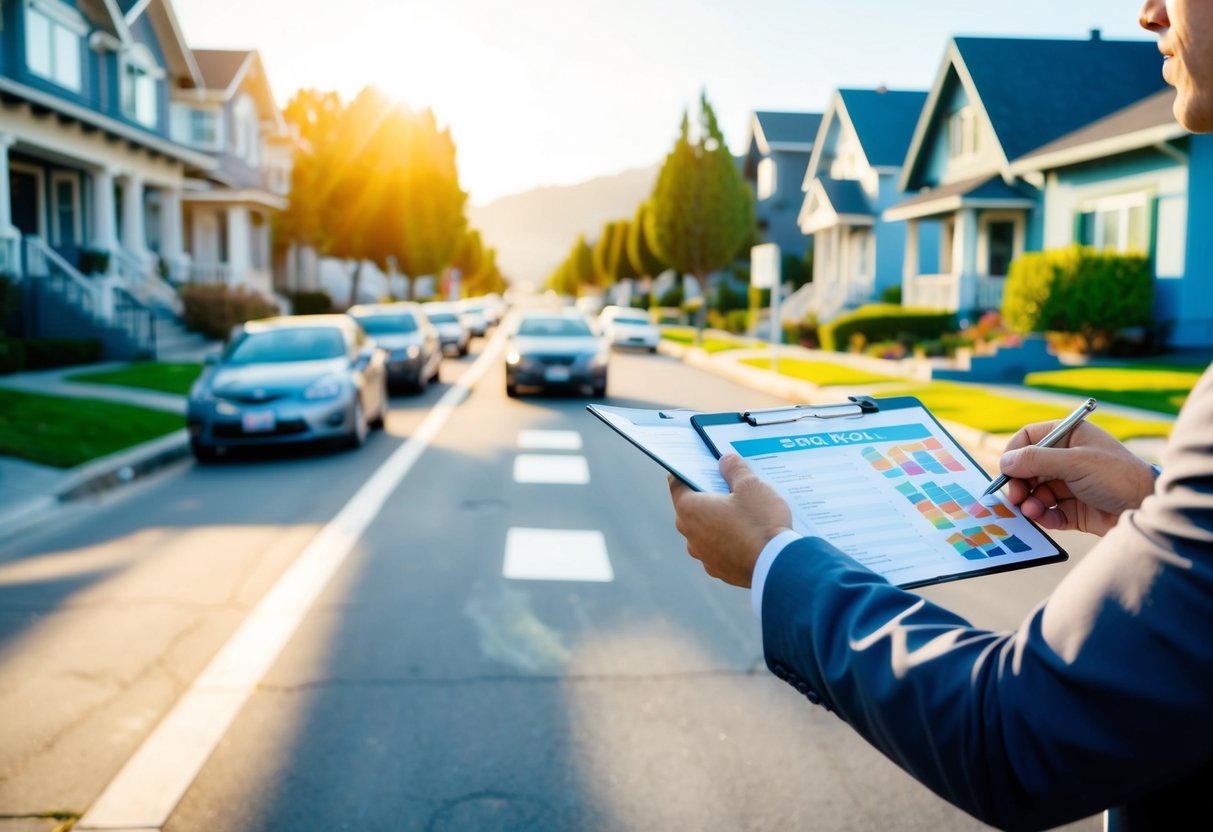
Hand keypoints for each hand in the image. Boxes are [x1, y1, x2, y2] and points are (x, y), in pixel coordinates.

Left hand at [668, 454, 792, 587]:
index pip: (677, 483)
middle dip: (708, 495)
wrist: (778, 566)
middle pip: (692, 507)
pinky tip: (748, 534)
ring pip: (706, 530)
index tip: (701, 464)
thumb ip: (734, 469)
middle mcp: (689, 534)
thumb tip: (725, 460)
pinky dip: (729, 540)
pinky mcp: (719, 570)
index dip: (688, 471)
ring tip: (743, 511)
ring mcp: (703, 556)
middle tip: (727, 484)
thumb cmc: (760, 522)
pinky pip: (720, 549)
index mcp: (690, 509)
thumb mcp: (751, 485)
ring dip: (718, 520)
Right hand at [997, 420, 1156, 535]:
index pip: (1030, 438)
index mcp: (1069, 437)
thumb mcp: (1076, 462)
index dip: (1014, 453)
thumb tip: (1004, 462)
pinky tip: (1043, 519)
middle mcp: (1067, 459)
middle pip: (1028, 468)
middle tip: (1015, 497)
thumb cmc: (1118, 476)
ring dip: (1029, 503)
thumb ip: (1037, 460)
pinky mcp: (1075, 508)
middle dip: (1019, 483)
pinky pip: (1049, 512)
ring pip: (1036, 492)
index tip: (1005, 470)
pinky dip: (1043, 516)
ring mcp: (1070, 484)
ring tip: (1031, 511)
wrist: (1148, 509)